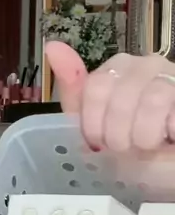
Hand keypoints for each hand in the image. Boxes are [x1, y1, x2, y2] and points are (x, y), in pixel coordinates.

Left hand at [45, 40, 174, 152]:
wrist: (166, 168)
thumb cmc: (133, 149)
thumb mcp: (95, 125)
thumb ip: (75, 92)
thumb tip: (52, 46)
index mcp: (117, 69)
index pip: (95, 87)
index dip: (93, 124)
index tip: (98, 143)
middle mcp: (146, 64)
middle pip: (119, 96)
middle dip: (118, 135)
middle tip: (125, 148)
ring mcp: (172, 76)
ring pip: (151, 102)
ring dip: (144, 137)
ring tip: (147, 146)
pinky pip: (173, 111)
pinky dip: (167, 134)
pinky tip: (169, 137)